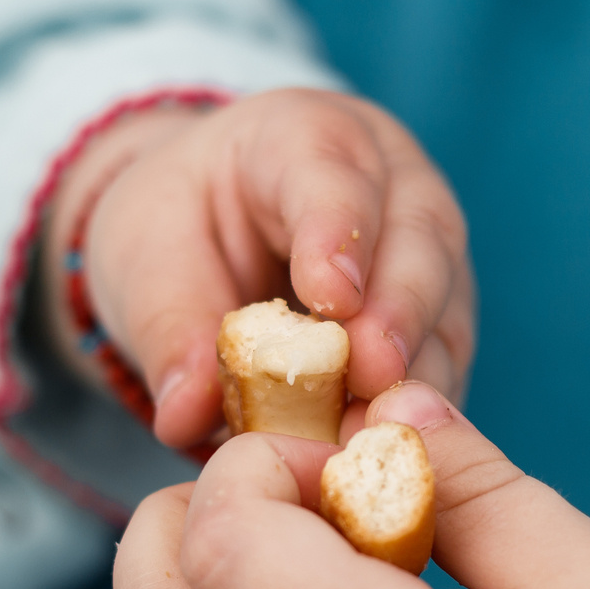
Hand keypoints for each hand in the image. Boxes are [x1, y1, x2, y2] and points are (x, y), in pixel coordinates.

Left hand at [46, 89, 474, 449]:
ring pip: (446, 307)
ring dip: (413, 377)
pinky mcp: (442, 320)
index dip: (337, 235)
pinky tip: (378, 450)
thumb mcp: (143, 255)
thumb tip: (186, 416)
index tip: (332, 300)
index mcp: (305, 137)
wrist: (212, 233)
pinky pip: (446, 364)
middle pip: (419, 238)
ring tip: (364, 437)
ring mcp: (429, 251)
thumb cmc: (179, 225)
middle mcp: (391, 182)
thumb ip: (166, 326)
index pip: (332, 176)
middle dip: (398, 311)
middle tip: (370, 377)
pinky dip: (415, 411)